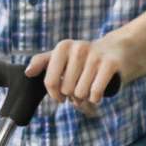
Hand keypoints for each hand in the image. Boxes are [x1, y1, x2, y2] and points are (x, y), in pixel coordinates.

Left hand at [24, 29, 145, 113]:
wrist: (117, 50)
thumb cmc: (84, 59)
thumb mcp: (62, 57)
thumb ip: (42, 62)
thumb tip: (27, 72)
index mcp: (63, 47)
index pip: (50, 81)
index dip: (54, 94)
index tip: (60, 95)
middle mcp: (79, 48)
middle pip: (67, 89)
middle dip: (72, 95)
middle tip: (79, 89)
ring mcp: (96, 55)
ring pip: (81, 93)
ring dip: (85, 97)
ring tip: (88, 89)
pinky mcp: (111, 63)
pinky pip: (95, 92)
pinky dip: (95, 98)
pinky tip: (97, 93)